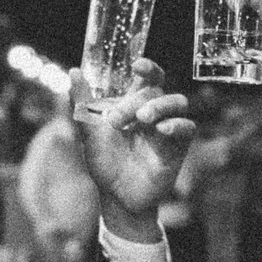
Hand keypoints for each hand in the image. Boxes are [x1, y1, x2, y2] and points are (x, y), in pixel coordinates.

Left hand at [74, 60, 194, 239]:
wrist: (116, 196)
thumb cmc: (104, 162)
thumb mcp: (89, 131)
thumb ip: (82, 101)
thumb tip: (73, 71)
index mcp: (134, 104)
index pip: (148, 78)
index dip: (148, 68)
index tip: (137, 65)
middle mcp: (153, 113)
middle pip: (156, 90)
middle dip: (136, 100)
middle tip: (116, 120)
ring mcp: (166, 129)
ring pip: (178, 102)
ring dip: (161, 105)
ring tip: (144, 118)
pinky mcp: (178, 147)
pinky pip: (187, 127)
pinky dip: (176, 124)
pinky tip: (162, 130)